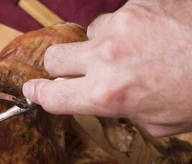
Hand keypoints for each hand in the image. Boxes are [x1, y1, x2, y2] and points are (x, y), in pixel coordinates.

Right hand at [22, 0, 191, 136]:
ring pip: (88, 35)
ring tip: (131, 53)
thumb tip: (110, 101)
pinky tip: (154, 36)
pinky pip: (119, 16)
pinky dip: (129, 28)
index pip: (52, 95)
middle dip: (61, 68)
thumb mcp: (158, 123)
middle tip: (77, 73)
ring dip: (99, 46)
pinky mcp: (141, 2)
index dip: (38, 95)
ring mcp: (123, 24)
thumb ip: (122, 111)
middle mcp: (107, 58)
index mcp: (109, 95)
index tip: (33, 91)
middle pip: (54, 58)